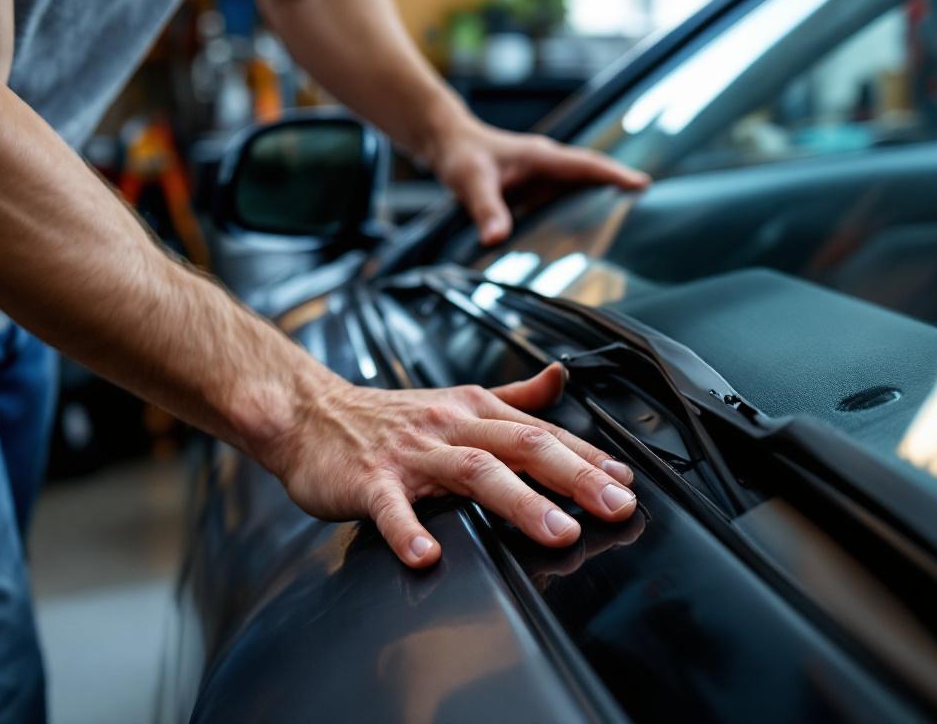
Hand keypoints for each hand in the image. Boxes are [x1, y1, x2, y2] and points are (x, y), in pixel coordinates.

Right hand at [257, 363, 637, 567]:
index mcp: (475, 411)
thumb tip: (561, 380)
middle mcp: (450, 427)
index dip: (588, 458)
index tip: (627, 484)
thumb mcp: (458, 401)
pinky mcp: (369, 480)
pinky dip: (409, 531)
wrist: (308, 415)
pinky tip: (427, 556)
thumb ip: (514, 398)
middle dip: (573, 476)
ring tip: (557, 532)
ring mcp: (410, 454)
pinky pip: (391, 507)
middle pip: (521, 446)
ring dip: (518, 501)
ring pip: (472, 471)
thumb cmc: (389, 419)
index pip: (542, 433)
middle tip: (614, 507)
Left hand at [428, 120, 649, 245]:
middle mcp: (549, 165)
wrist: (448, 144)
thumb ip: (485, 209)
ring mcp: (545, 177)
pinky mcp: (538, 189)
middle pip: (594, 175)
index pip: (587, 166)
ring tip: (631, 227)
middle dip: (621, 187)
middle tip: (650, 208)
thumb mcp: (469, 181)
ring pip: (583, 188)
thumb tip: (496, 238)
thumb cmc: (460, 155)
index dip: (615, 175)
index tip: (642, 186)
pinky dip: (582, 213)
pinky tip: (589, 236)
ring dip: (605, 202)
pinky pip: (567, 200)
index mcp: (542, 157)